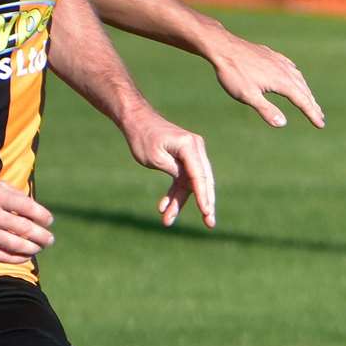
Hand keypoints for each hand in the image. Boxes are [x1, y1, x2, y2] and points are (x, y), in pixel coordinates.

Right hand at [0, 180, 54, 264]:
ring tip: (40, 247)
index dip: (43, 217)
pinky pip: (2, 256)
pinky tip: (26, 255)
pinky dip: (18, 257)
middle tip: (50, 239)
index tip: (49, 221)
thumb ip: (18, 197)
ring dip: (33, 248)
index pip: (28, 208)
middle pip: (24, 228)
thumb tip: (41, 216)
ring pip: (15, 245)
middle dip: (42, 236)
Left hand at [122, 110, 215, 228]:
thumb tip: (190, 186)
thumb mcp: (156, 158)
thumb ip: (175, 172)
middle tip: (209, 224)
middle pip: (203, 181)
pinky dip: (174, 193)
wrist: (136, 121)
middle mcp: (195, 148)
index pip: (199, 176)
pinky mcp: (184, 159)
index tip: (206, 212)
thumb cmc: (143, 138)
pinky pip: (183, 179)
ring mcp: (191, 153)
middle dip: (204, 204)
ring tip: (167, 221)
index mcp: (189, 146)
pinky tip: (163, 207)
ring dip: (180, 202)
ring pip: (191, 184)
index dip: (203, 196)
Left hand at [207, 29, 325, 128]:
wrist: (223, 47)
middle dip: (312, 104)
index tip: (321, 125)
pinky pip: (290, 67)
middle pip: (304, 90)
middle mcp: (284, 69)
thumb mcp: (247, 95)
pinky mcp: (271, 55)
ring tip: (310, 101)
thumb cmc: (233, 73)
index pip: (302, 101)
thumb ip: (266, 109)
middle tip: (320, 117)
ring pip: (298, 78)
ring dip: (306, 91)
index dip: (312, 113)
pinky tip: (295, 78)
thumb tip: (282, 123)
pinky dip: (297, 77)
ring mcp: (278, 60)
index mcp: (281, 81)